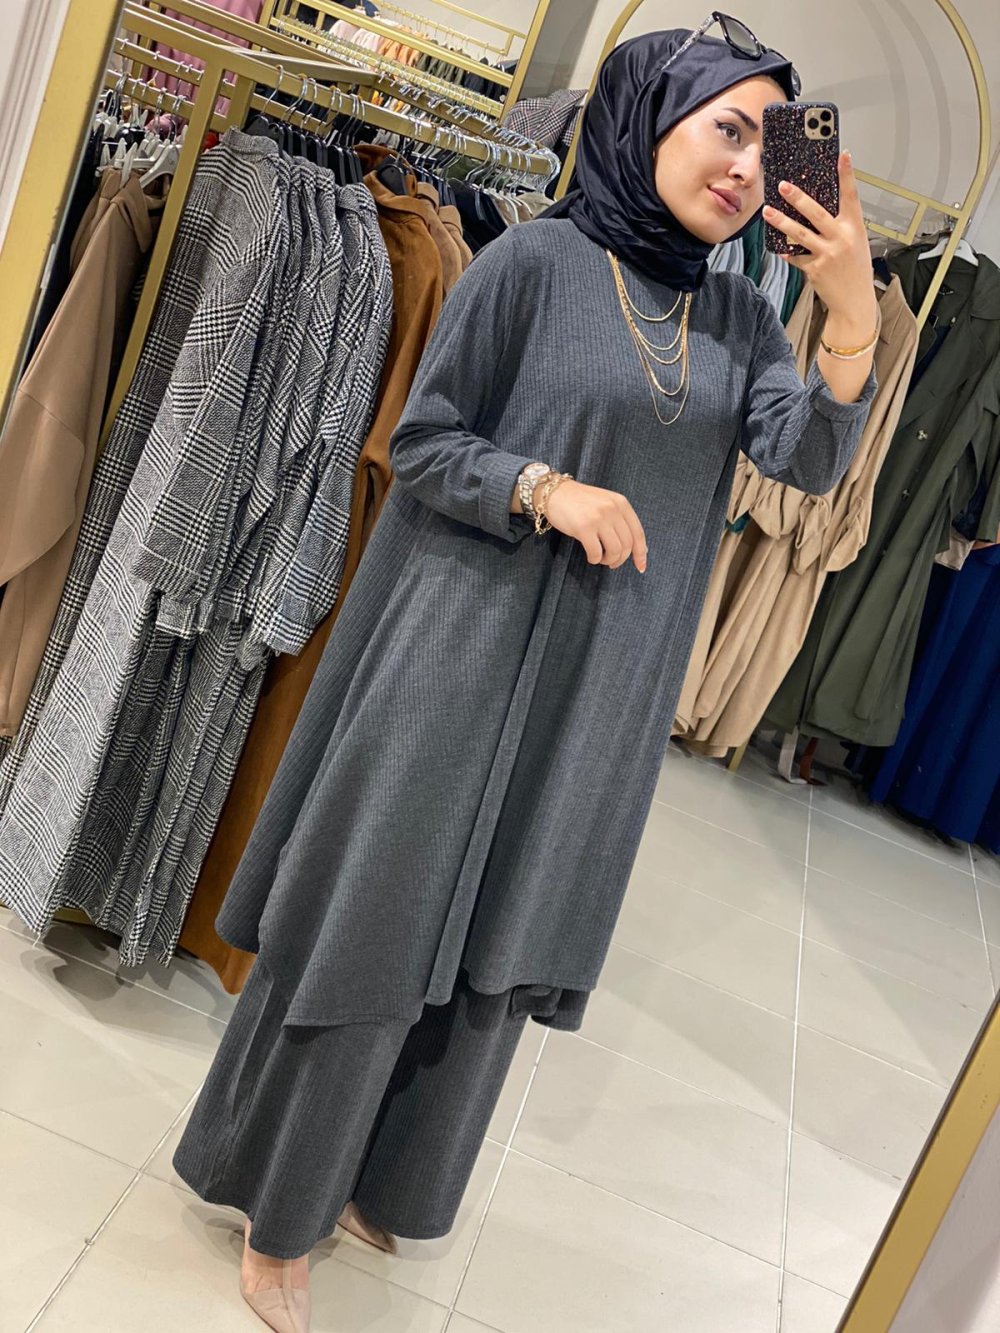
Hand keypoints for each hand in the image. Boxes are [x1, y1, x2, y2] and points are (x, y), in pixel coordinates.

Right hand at [541, 479, 647, 571]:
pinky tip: (591, 557)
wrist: (555, 493)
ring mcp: (598, 518)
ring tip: (600, 558)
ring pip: (614, 551)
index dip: (641, 553)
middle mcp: (612, 509)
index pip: (638, 533)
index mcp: (621, 503)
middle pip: (627, 545)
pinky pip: (596, 553)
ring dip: (608, 560)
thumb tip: (638, 548)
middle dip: (620, 559)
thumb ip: (621, 521)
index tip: (641, 567)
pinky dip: (595, 559)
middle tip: (611, 563)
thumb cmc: (580, 502)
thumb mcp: (606, 503)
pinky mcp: (584, 527)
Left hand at [763, 151, 877, 332]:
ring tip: (767, 211)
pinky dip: (786, 252)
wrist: (855, 301)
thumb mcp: (856, 243)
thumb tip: (817, 210)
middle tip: (783, 185)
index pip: (851, 196)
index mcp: (855, 228)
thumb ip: (840, 227)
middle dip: (798, 197)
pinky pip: (795, 257)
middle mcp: (841, 239)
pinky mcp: (814, 269)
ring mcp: (827, 254)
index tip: (842, 155)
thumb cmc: (856, 270)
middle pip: (816, 213)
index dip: (847, 175)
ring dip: (781, 222)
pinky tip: (777, 247)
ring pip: (799, 234)